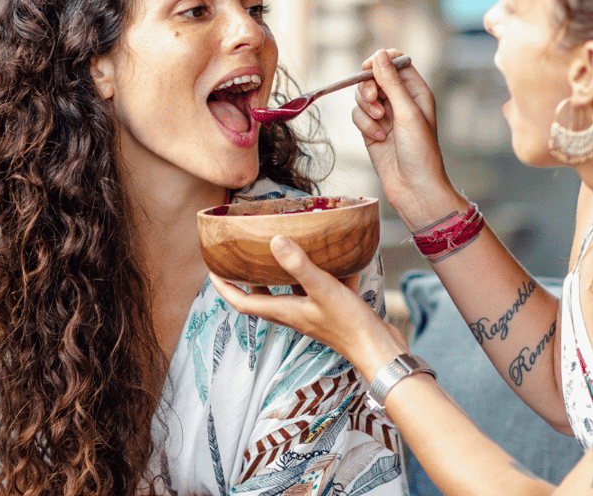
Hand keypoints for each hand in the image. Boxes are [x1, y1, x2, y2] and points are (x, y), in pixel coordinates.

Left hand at [212, 236, 406, 378]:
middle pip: (262, 299)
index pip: (243, 303)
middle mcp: (295, 314)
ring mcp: (314, 314)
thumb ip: (299, 266)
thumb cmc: (350, 326)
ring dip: (281, 276)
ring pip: (290, 294)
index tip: (212, 271)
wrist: (380, 350)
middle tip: (241, 260)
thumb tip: (274, 241)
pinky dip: (319, 275)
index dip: (225, 288)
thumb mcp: (322, 289)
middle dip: (248, 281)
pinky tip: (332, 257)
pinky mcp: (333, 311)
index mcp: (286, 312)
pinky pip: (318, 290)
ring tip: (279, 252)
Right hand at [351, 50, 465, 228]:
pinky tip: (377, 138)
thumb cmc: (420, 151)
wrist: (414, 187)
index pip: (396, 62)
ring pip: (362, 96)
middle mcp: (400, 101)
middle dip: (369, 88)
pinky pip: (358, 115)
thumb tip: (379, 54)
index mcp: (416, 92)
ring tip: (379, 124)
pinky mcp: (371, 130)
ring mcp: (385, 116)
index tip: (367, 67)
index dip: (381, 61)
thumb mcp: (407, 112)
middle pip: (374, 77)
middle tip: (374, 101)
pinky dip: (364, 125)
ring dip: (366, 108)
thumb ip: (391, 82)